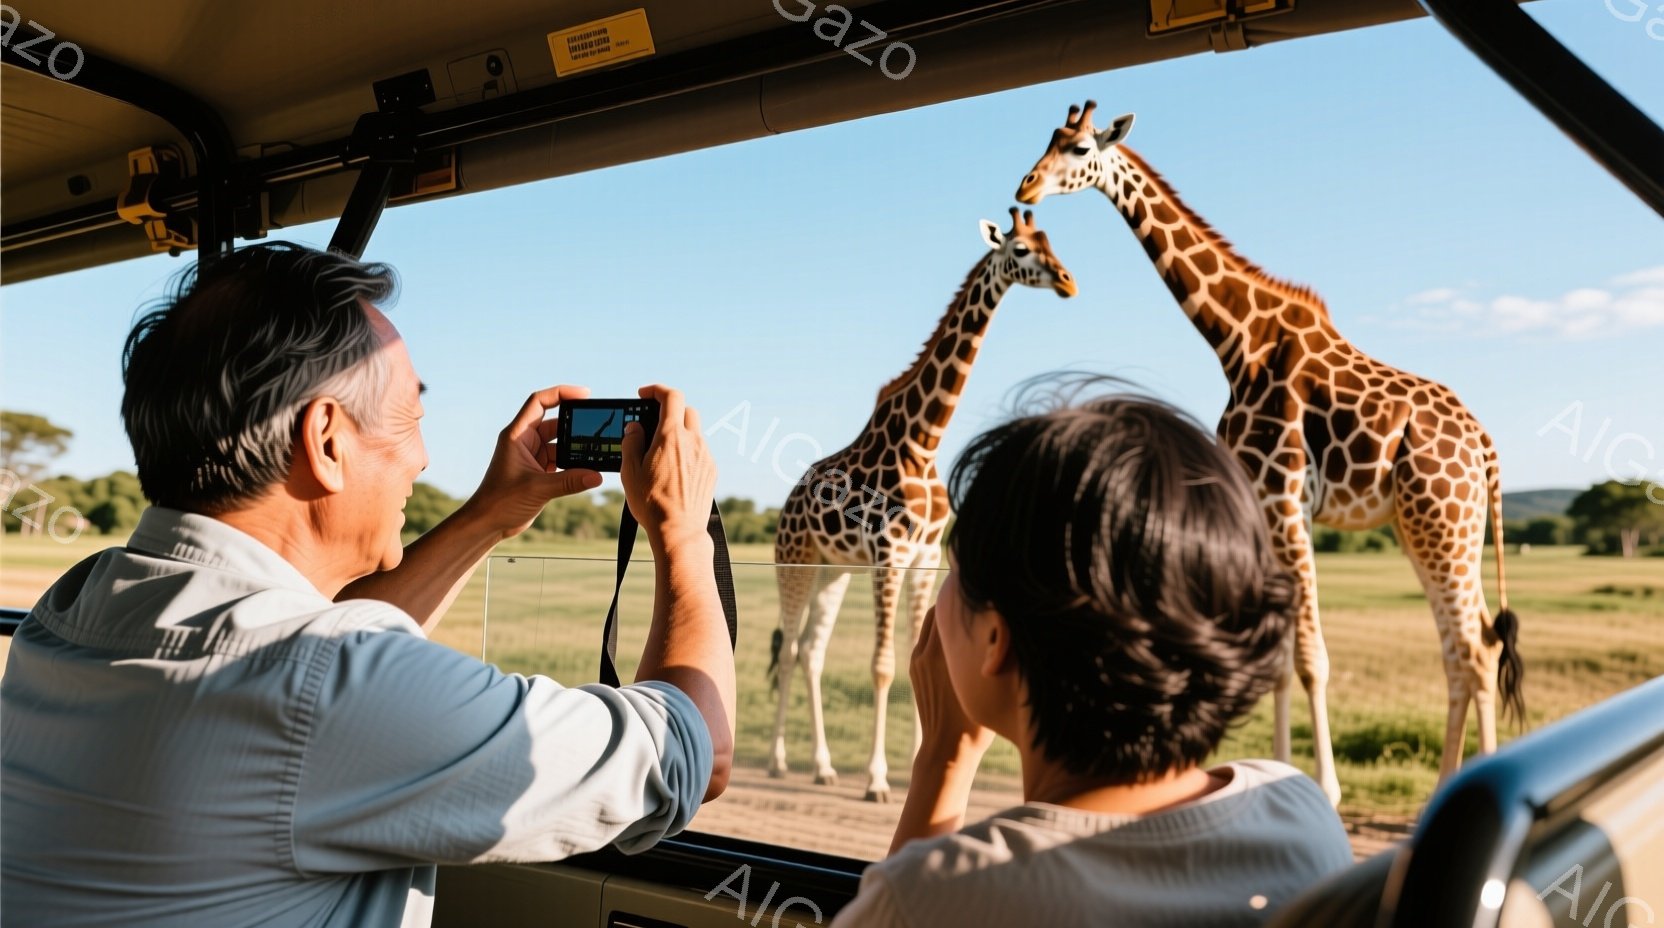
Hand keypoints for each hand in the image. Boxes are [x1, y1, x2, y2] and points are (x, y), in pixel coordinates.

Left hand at [464, 385, 602, 538]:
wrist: (488, 523)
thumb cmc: (500, 502)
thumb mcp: (538, 488)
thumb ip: (570, 482)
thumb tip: (597, 476)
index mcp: (517, 435)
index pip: (540, 402)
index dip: (561, 393)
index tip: (584, 395)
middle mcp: (524, 442)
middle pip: (555, 423)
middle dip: (575, 424)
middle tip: (597, 425)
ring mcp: (532, 457)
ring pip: (560, 444)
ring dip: (576, 448)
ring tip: (596, 449)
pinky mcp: (538, 472)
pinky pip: (561, 461)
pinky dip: (574, 464)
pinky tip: (588, 469)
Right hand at [620, 384, 716, 551]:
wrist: (678, 530)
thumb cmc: (651, 502)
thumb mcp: (630, 471)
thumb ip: (631, 442)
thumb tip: (635, 427)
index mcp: (671, 436)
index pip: (671, 396)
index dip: (657, 390)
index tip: (644, 395)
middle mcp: (693, 441)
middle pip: (686, 410)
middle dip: (670, 411)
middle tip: (653, 424)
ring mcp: (705, 456)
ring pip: (695, 432)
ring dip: (679, 433)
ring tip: (661, 453)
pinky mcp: (712, 471)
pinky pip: (700, 451)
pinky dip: (688, 451)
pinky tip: (674, 470)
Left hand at [911, 606, 994, 765]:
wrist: (947, 749)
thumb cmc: (976, 723)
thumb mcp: (991, 685)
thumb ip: (993, 655)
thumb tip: (1007, 629)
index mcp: (944, 655)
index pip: (953, 610)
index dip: (970, 599)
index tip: (987, 594)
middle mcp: (926, 653)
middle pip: (940, 611)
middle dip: (957, 604)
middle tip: (979, 600)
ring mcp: (917, 660)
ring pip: (931, 624)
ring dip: (948, 619)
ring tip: (970, 617)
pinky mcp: (915, 668)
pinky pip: (927, 640)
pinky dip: (941, 633)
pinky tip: (960, 639)